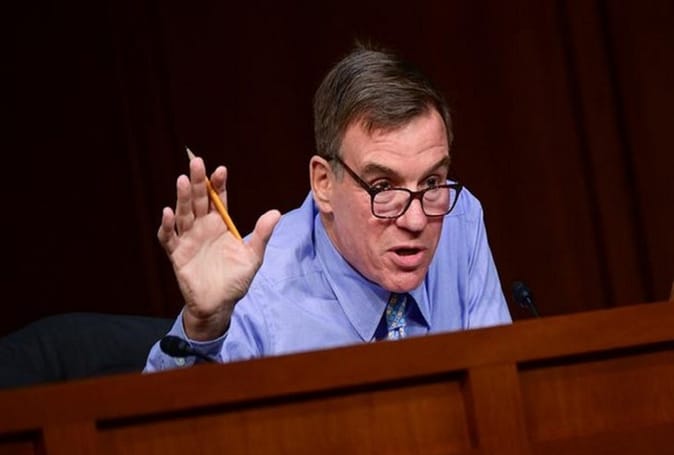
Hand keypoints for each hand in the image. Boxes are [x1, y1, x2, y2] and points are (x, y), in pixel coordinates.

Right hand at [157, 156, 280, 339]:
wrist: (220, 305)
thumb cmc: (236, 280)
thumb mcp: (253, 256)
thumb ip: (261, 235)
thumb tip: (275, 212)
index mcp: (220, 225)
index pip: (219, 200)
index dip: (219, 185)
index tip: (221, 170)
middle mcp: (202, 228)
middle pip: (199, 201)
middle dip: (199, 182)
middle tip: (197, 162)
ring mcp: (188, 239)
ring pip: (183, 214)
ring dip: (183, 198)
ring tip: (183, 181)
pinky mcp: (177, 254)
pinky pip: (169, 238)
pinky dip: (167, 226)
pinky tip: (168, 213)